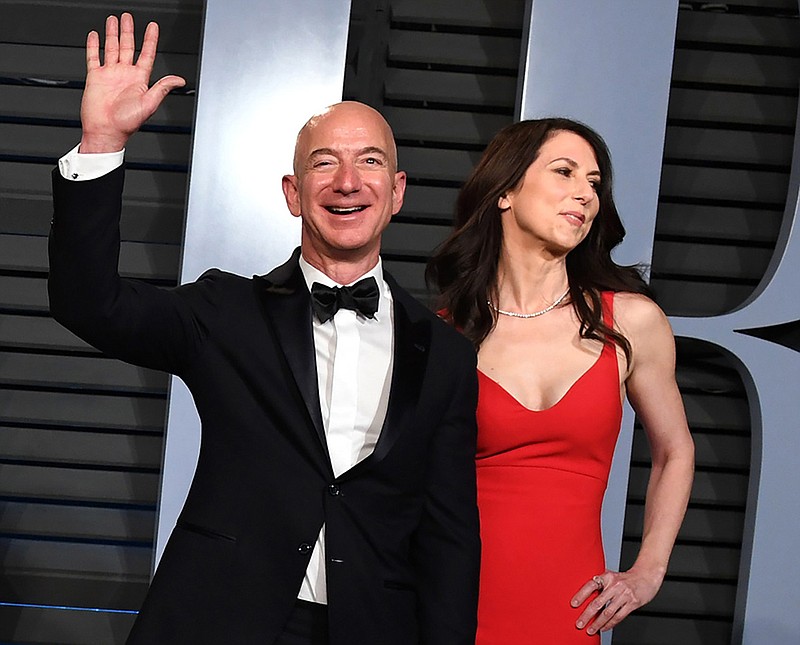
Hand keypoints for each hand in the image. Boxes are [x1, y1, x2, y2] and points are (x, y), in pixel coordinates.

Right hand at [79, 13, 185, 152]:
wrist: (105, 131)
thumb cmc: (127, 123)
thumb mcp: (149, 103)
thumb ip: (163, 88)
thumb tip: (180, 80)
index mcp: (139, 80)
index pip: (147, 54)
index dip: (150, 40)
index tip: (153, 27)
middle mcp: (125, 75)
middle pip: (128, 47)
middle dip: (129, 31)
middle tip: (129, 17)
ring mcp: (110, 74)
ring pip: (112, 48)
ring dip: (113, 34)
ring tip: (114, 20)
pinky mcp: (96, 77)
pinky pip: (94, 57)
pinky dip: (93, 46)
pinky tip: (95, 36)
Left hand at [570, 567, 662, 634]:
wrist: (646, 577)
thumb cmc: (626, 578)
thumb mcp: (611, 577)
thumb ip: (601, 585)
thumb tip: (585, 597)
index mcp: (607, 577)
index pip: (591, 585)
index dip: (581, 595)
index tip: (573, 604)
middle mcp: (615, 585)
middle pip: (598, 602)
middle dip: (587, 615)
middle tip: (579, 623)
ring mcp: (624, 595)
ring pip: (608, 612)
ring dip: (597, 623)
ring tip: (590, 630)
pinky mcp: (632, 603)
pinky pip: (619, 616)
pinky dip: (610, 624)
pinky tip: (604, 628)